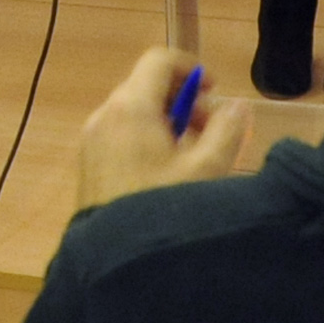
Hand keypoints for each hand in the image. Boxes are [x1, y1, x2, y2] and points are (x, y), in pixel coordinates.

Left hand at [75, 47, 250, 210]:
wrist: (113, 262)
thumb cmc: (163, 208)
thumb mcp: (207, 171)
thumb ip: (227, 131)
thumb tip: (235, 106)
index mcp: (130, 106)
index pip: (159, 60)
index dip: (191, 69)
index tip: (214, 93)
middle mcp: (104, 115)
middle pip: (146, 87)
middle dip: (183, 103)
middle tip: (211, 134)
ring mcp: (91, 141)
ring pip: (133, 114)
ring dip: (167, 124)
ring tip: (193, 161)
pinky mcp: (87, 165)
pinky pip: (120, 136)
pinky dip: (146, 141)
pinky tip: (167, 177)